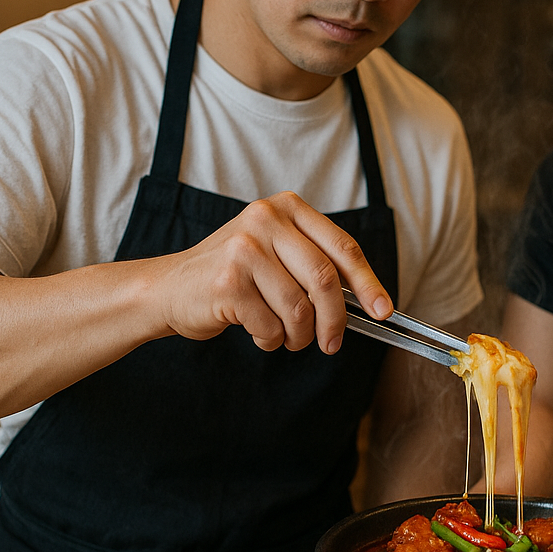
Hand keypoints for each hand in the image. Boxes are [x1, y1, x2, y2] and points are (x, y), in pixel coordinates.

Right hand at [154, 190, 391, 353]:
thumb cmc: (233, 274)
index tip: (384, 311)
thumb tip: (370, 301)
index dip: (368, 283)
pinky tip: (257, 332)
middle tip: (332, 343)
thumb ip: (317, 264)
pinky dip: (270, 340)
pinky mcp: (227, 282)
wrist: (168, 288)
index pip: (343, 247)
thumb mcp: (277, 252)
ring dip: (298, 336)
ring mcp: (244, 249)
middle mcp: (266, 220)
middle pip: (325, 280)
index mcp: (287, 208)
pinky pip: (271, 326)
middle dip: (335, 320)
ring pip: (299, 309)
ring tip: (286, 337)